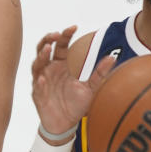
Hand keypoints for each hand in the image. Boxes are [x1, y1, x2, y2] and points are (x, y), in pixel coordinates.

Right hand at [32, 26, 114, 141]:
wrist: (66, 124)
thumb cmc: (76, 104)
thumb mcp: (91, 88)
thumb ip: (100, 72)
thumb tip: (113, 57)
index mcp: (61, 64)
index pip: (60, 45)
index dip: (65, 35)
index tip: (73, 27)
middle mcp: (49, 69)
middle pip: (44, 49)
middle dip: (48, 40)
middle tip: (55, 35)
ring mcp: (42, 80)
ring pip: (37, 64)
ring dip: (41, 56)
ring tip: (47, 50)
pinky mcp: (38, 94)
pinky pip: (37, 86)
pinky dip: (40, 82)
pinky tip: (43, 78)